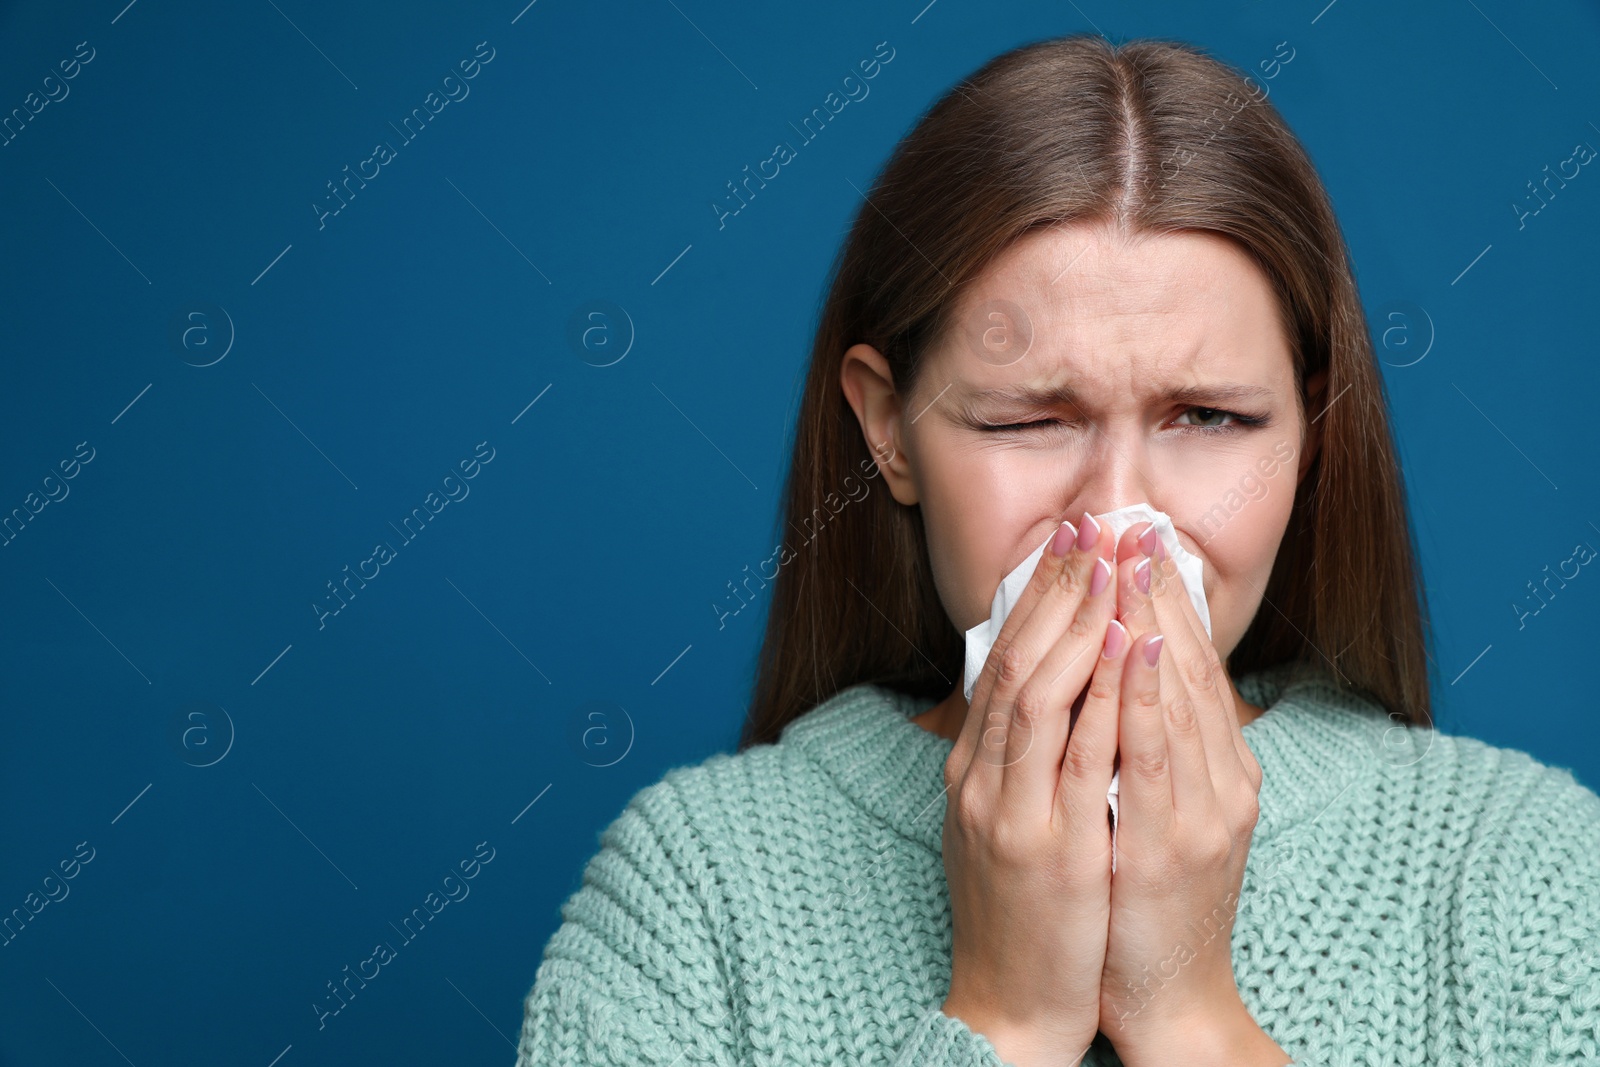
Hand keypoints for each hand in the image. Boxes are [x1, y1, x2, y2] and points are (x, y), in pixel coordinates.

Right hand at [938, 510, 1129, 1066]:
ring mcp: (1011, 811)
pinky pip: (1079, 753)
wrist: (1009, 1008)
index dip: (1034, 597)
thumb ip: (1014, 761)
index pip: (1000, 662)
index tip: (1067, 541)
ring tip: (1112, 560)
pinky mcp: (1051, 846)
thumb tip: (1040, 695)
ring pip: (1042, 691)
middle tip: (1090, 523)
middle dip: (1056, 587)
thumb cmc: (1019, 917)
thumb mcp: (1001, 826)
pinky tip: (1132, 644)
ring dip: (1081, 618)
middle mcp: (982, 780)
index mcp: (972, 771)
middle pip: (1016, 659)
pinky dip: (1105, 691)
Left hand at [1095, 523, 1271, 1061]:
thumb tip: (1115, 683)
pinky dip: (1146, 692)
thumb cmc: (1147, 904)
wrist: (1166, 998)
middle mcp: (1220, 779)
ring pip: (1177, 692)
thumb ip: (1144, 750)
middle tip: (1133, 520)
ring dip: (1151, 617)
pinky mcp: (1172, 841)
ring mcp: (1202, 808)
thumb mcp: (1153, 813)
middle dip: (1157, 589)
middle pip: (1187, 664)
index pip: (1188, 665)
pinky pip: (1156, 753)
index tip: (1138, 538)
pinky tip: (1133, 643)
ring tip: (1131, 554)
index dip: (1164, 599)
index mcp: (1215, 770)